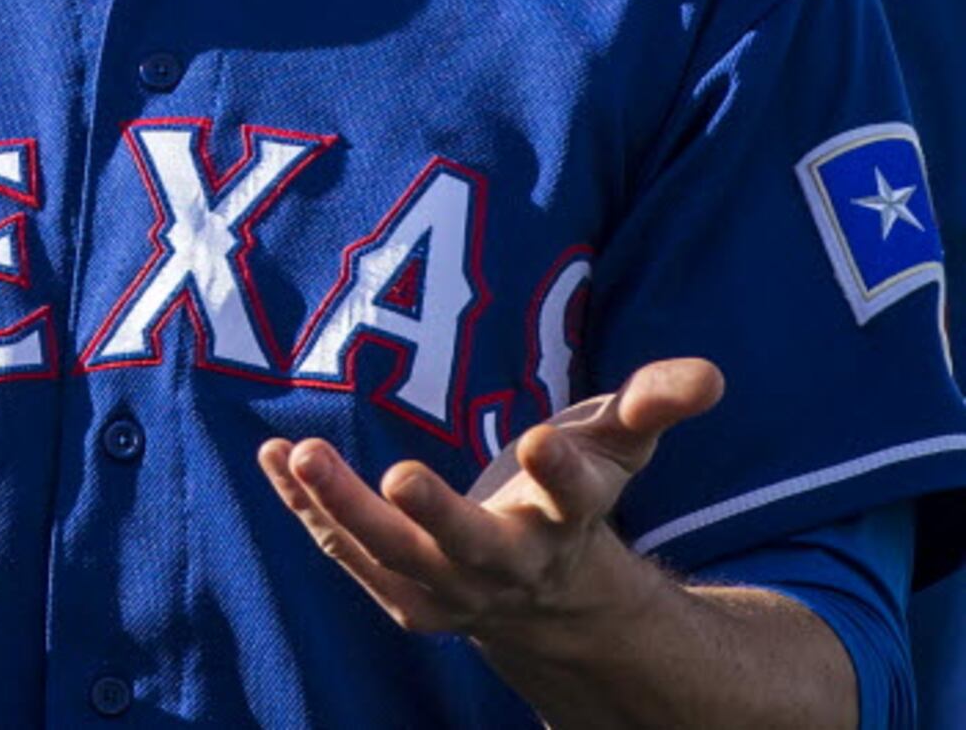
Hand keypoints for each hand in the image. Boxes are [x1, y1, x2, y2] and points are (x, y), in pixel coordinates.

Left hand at [257, 358, 725, 641]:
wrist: (546, 601)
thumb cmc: (574, 497)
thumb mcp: (620, 449)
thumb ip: (653, 406)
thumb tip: (709, 375)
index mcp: (568, 523)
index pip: (576, 498)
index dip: (565, 469)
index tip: (546, 437)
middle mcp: (510, 564)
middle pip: (470, 548)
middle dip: (436, 516)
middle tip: (396, 475)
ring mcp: (450, 587)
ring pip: (393, 559)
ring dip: (341, 510)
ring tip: (296, 454)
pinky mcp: (400, 589)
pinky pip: (345, 550)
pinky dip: (305, 509)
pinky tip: (267, 456)